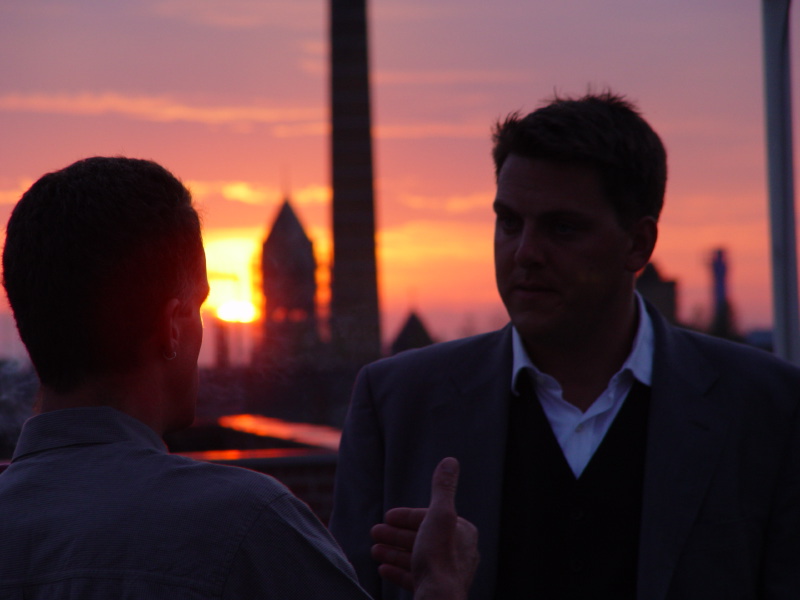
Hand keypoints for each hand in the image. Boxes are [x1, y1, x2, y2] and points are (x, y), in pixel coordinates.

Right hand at [370, 457, 478, 599]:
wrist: (437, 598)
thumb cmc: (438, 557)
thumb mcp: (439, 515)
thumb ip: (442, 488)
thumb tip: (451, 460)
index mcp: (462, 532)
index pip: (430, 518)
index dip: (406, 516)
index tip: (386, 517)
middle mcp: (459, 552)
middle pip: (421, 538)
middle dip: (396, 535)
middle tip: (375, 533)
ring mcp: (447, 573)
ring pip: (416, 557)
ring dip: (393, 552)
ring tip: (374, 550)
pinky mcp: (435, 589)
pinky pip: (415, 577)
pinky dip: (398, 571)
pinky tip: (383, 569)